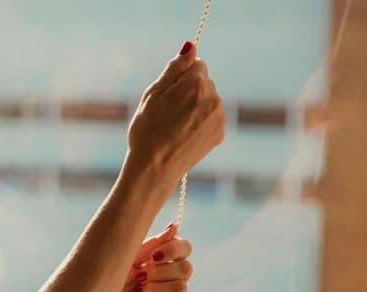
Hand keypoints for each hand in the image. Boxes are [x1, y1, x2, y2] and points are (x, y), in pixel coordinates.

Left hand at [99, 223, 192, 291]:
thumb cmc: (103, 277)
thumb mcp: (126, 256)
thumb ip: (151, 244)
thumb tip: (174, 227)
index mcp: (162, 262)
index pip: (185, 249)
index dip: (175, 249)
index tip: (153, 255)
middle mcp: (168, 280)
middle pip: (186, 269)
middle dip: (162, 271)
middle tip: (140, 275)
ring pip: (180, 289)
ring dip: (155, 288)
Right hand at [126, 42, 225, 195]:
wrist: (154, 169)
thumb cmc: (147, 131)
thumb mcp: (152, 95)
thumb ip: (174, 69)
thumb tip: (191, 47)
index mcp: (196, 84)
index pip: (196, 64)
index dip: (180, 77)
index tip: (167, 94)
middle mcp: (213, 97)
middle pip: (204, 81)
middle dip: (189, 90)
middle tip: (167, 112)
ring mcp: (219, 116)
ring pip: (209, 99)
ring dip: (195, 106)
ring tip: (175, 125)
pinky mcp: (219, 132)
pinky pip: (211, 116)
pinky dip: (200, 121)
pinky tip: (184, 134)